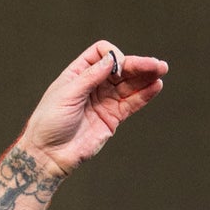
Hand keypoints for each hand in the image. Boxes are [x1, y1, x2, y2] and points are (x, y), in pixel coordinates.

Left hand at [21, 41, 167, 176]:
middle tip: (156, 64)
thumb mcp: (66, 94)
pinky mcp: (112, 118)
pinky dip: (144, 94)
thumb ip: (90, 76)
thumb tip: (111, 59)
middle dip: (138, 64)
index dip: (112, 56)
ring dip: (146, 76)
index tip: (115, 68)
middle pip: (121, 68)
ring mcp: (104, 101)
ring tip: (161, 70)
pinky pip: (131, 103)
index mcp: (78, 74)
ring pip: (129, 84)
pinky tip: (156, 86)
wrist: (47, 156)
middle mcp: (94, 85)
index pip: (102, 54)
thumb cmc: (49, 124)